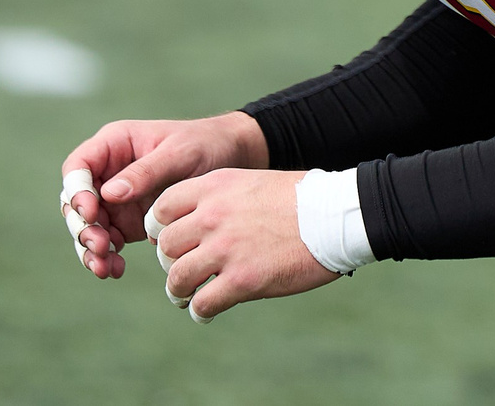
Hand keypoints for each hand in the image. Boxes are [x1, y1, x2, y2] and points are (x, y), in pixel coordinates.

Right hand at [58, 112, 266, 280]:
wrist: (231, 160)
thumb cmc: (204, 145)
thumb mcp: (178, 153)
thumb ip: (145, 172)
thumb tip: (109, 193)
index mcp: (115, 145)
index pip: (79, 167)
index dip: (77, 191)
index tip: (91, 212)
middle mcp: (110, 172)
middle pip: (77, 202)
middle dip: (83, 227)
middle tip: (100, 247)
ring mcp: (117, 199)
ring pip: (88, 227)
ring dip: (90, 249)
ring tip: (105, 268)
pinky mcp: (129, 222)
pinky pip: (108, 242)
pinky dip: (107, 257)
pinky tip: (117, 269)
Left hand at [150, 168, 339, 321]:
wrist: (334, 215)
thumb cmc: (296, 198)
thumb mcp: (248, 182)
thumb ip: (217, 199)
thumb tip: (194, 222)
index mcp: (212, 188)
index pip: (161, 209)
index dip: (160, 229)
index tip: (169, 242)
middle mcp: (212, 216)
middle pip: (165, 247)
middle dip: (169, 262)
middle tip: (181, 270)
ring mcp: (226, 249)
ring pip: (177, 278)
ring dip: (178, 291)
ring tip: (185, 296)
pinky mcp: (243, 280)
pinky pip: (203, 303)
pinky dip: (199, 311)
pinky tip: (204, 312)